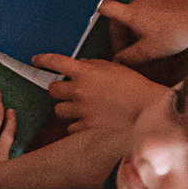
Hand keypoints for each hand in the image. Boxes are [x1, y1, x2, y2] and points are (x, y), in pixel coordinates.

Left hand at [39, 52, 167, 135]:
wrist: (151, 110)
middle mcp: (79, 91)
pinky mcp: (88, 128)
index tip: (36, 61)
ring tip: (83, 109)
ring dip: (67, 109)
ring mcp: (82, 110)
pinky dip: (77, 126)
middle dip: (60, 90)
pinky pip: (71, 128)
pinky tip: (89, 122)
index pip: (54, 62)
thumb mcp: (114, 68)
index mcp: (85, 72)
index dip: (42, 60)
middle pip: (52, 90)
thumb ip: (92, 66)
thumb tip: (79, 66)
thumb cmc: (136, 87)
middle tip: (71, 92)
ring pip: (59, 110)